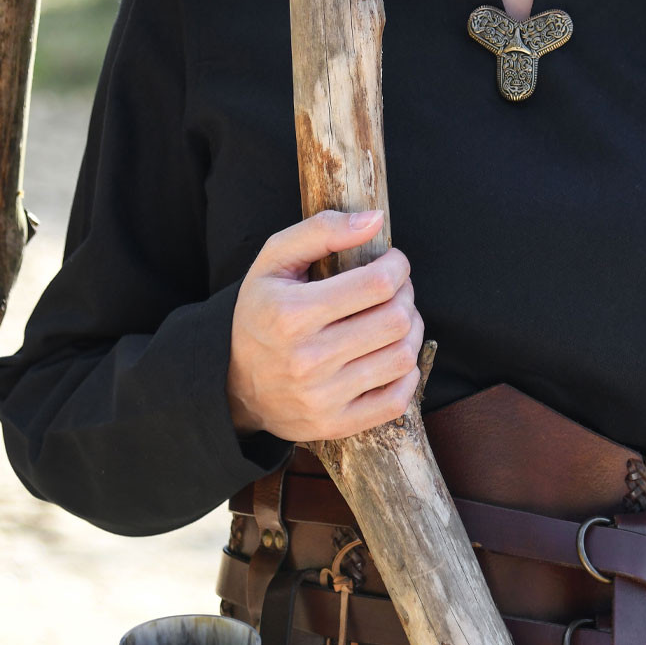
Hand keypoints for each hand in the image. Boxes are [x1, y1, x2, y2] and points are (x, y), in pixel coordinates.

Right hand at [226, 208, 424, 440]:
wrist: (235, 383)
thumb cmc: (262, 312)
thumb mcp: (274, 261)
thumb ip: (322, 230)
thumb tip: (375, 220)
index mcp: (291, 314)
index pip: (378, 284)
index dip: (397, 267)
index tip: (391, 263)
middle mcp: (307, 360)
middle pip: (395, 320)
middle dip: (406, 296)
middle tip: (394, 291)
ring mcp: (322, 397)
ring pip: (403, 357)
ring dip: (411, 331)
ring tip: (394, 320)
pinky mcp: (335, 425)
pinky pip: (397, 400)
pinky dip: (406, 374)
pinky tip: (390, 355)